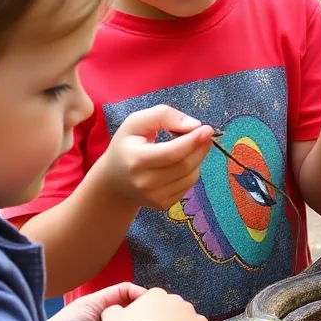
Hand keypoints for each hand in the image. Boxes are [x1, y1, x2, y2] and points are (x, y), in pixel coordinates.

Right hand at [91, 104, 214, 209]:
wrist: (114, 181)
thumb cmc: (126, 146)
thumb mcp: (136, 122)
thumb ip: (163, 116)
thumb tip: (194, 125)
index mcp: (136, 160)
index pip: (172, 152)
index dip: (193, 141)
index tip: (207, 129)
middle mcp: (145, 183)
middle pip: (185, 165)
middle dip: (200, 148)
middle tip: (206, 134)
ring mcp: (154, 197)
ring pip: (191, 176)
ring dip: (197, 159)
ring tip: (189, 147)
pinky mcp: (163, 204)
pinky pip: (188, 185)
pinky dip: (191, 171)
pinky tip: (181, 162)